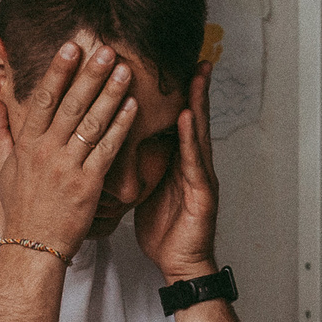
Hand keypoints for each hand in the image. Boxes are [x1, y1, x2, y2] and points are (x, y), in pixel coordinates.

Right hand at [0, 35, 137, 254]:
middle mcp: (46, 152)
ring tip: (125, 71)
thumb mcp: (2, 167)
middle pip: (71, 105)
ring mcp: (67, 168)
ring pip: (92, 123)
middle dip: (90, 75)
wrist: (33, 248)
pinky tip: (133, 107)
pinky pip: (108, 150)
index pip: (44, 99)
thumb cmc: (21, 208)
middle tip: (107, 50)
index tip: (71, 47)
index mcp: (27, 143)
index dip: (58, 71)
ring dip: (111, 94)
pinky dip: (121, 127)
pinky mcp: (88, 185)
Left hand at [136, 62, 217, 281]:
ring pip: (200, 134)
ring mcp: (201, 177)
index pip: (178, 121)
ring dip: (199, 103)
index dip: (177, 94)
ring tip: (197, 75)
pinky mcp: (203, 194)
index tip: (169, 65)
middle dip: (196, 88)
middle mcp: (194, 165)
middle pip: (195, 119)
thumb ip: (141, 165)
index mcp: (179, 163)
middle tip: (196, 56)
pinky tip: (188, 118)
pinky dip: (192, 139)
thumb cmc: (164, 231)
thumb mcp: (147, 190)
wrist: (180, 264)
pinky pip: (195, 162)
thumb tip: (118, 146)